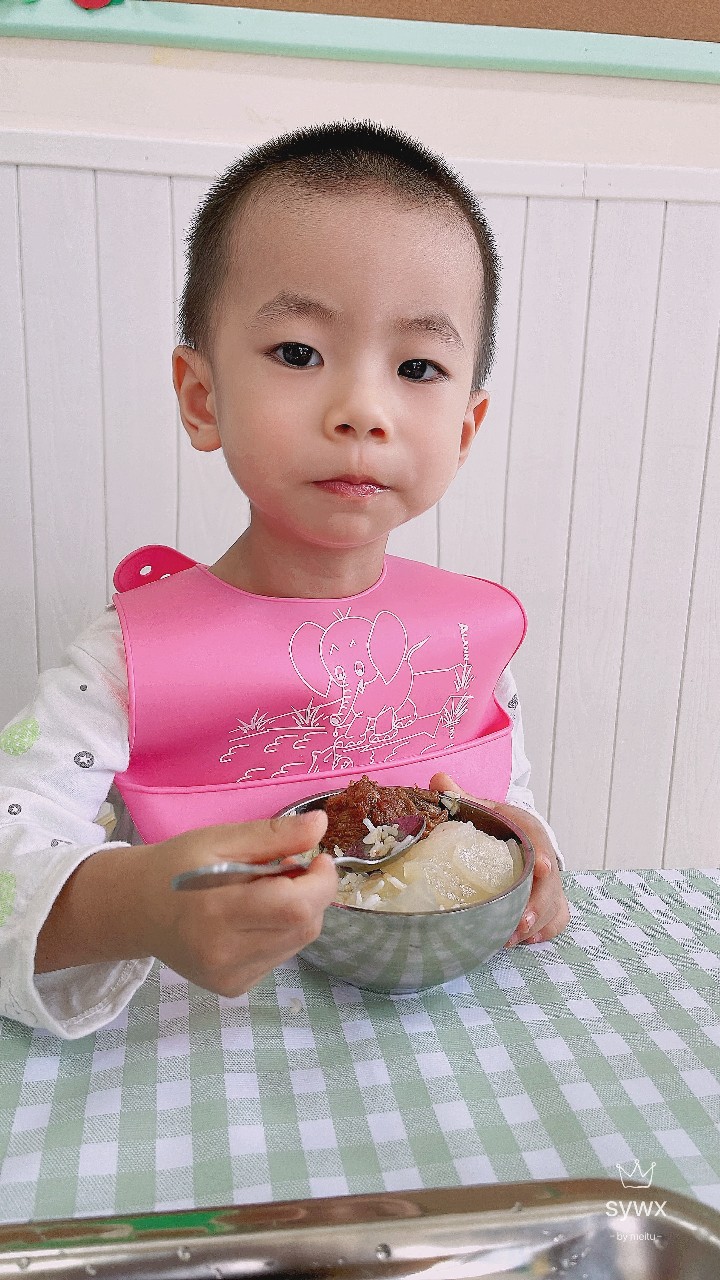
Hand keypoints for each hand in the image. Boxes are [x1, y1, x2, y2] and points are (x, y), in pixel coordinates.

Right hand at [36, 811, 337, 994]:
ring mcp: (230, 978)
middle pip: (304, 926)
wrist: (136, 910)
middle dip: (311, 893)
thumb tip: (321, 824)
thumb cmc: (176, 866)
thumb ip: (272, 835)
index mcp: (216, 912)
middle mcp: (224, 955)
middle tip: (286, 868)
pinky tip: (254, 918)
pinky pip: (280, 956)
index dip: (320, 882)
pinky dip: (281, 932)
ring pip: (298, 942)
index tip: (317, 858)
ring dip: (298, 912)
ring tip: (265, 892)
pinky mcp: (234, 988)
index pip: (296, 908)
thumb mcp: (220, 839)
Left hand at [428, 772, 569, 945]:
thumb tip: (438, 779)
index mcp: (528, 830)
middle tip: (520, 924)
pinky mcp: (549, 899)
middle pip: (551, 882)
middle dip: (539, 904)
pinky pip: (556, 918)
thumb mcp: (480, 807)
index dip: (543, 854)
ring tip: (511, 939)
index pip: (541, 840)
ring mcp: (550, 882)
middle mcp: (544, 856)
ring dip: (537, 924)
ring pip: (555, 905)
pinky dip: (543, 931)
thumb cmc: (493, 823)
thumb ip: (459, 796)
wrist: (511, 833)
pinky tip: (524, 940)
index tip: (542, 868)